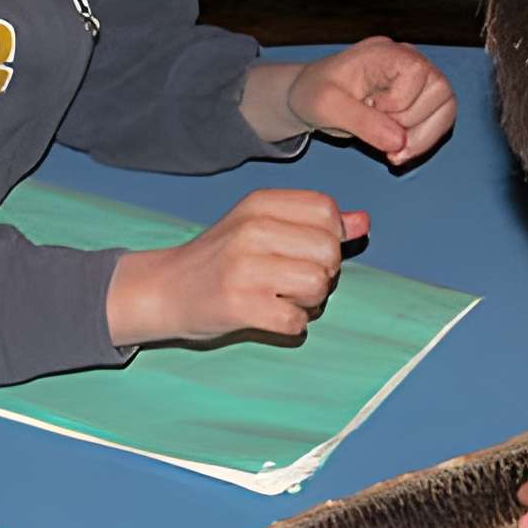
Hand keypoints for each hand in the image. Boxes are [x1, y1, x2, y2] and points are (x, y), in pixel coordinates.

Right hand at [106, 187, 365, 345]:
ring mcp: (245, 268)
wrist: (164, 290)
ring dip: (308, 300)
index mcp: (260, 203)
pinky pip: (297, 319)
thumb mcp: (262, 227)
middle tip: (289, 280)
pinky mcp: (240, 305)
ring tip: (280, 297)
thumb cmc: (220, 259)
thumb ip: (314, 223)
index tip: (302, 250)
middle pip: (329, 251)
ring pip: (318, 284)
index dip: (328, 237)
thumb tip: (362, 222)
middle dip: (322, 273)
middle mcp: (252, 230)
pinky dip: (291, 323)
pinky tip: (269, 314)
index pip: (327, 210)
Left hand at [281, 38, 458, 165]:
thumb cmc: (315, 93)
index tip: (371, 109)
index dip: (399, 102)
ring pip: (447, 109)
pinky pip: (440, 123)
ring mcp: (419, 81)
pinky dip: (422, 143)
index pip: (417, 73)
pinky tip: (398, 150)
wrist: (312, 97)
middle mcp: (409, 61)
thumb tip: (398, 141)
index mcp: (386, 52)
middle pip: (441, 92)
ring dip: (422, 138)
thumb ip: (361, 121)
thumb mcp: (326, 106)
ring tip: (391, 150)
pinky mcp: (422, 100)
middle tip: (379, 134)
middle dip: (412, 125)